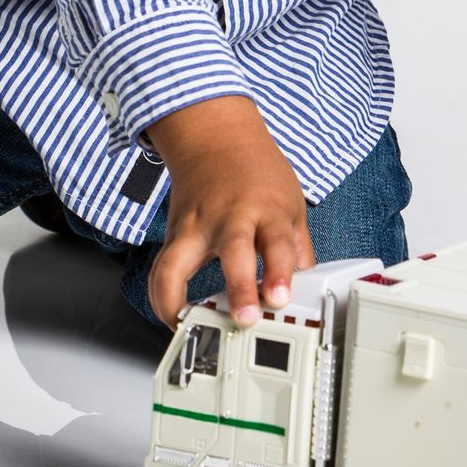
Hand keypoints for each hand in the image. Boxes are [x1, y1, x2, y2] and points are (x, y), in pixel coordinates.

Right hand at [142, 95, 317, 328]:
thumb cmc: (255, 172)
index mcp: (266, 210)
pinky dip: (162, 299)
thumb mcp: (291, 203)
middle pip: (233, 250)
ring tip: (190, 329)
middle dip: (239, 287)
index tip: (279, 299)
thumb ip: (296, 247)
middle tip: (244, 317)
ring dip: (180, 301)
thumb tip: (305, 289)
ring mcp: (195, 226)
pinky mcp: (173, 236)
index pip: (277, 241)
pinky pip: (160, 272)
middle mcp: (229, 217)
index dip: (279, 272)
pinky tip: (174, 320)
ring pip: (178, 264)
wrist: (215, 138)